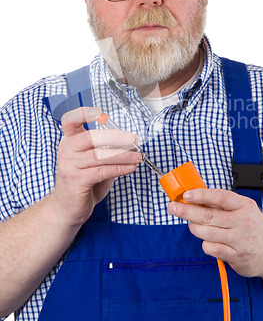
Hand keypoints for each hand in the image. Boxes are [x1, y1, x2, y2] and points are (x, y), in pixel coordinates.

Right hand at [50, 107, 141, 227]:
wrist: (67, 208)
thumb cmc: (82, 183)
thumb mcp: (94, 163)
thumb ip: (106, 152)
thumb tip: (130, 144)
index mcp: (70, 142)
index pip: (71, 121)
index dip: (83, 114)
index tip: (99, 112)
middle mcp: (67, 151)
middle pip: (91, 137)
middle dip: (115, 137)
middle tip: (133, 139)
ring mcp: (70, 166)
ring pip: (99, 155)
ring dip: (122, 155)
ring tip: (137, 156)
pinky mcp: (77, 180)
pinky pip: (103, 171)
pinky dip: (120, 168)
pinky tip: (130, 168)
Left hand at [167, 188, 262, 277]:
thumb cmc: (254, 226)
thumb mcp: (243, 208)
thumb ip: (221, 204)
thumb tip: (194, 197)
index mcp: (244, 205)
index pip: (220, 197)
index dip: (201, 195)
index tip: (186, 194)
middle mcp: (243, 222)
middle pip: (209, 216)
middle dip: (186, 211)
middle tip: (172, 208)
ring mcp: (241, 240)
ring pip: (207, 233)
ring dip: (194, 228)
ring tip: (192, 225)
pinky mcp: (237, 256)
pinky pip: (212, 248)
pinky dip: (205, 244)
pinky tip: (209, 241)